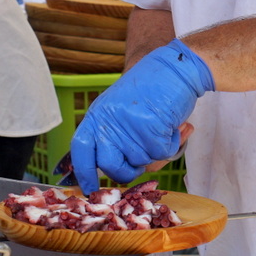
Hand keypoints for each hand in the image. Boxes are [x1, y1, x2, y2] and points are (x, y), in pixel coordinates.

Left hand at [70, 38, 212, 191]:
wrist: (174, 67)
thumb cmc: (149, 90)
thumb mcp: (118, 108)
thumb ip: (113, 135)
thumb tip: (113, 172)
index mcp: (98, 115)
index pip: (81, 150)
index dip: (84, 172)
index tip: (90, 188)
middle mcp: (109, 121)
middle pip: (110, 166)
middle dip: (127, 172)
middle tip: (141, 161)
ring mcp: (129, 126)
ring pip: (141, 162)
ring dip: (155, 152)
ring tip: (160, 127)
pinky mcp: (151, 128)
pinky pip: (162, 153)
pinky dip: (172, 143)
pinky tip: (172, 125)